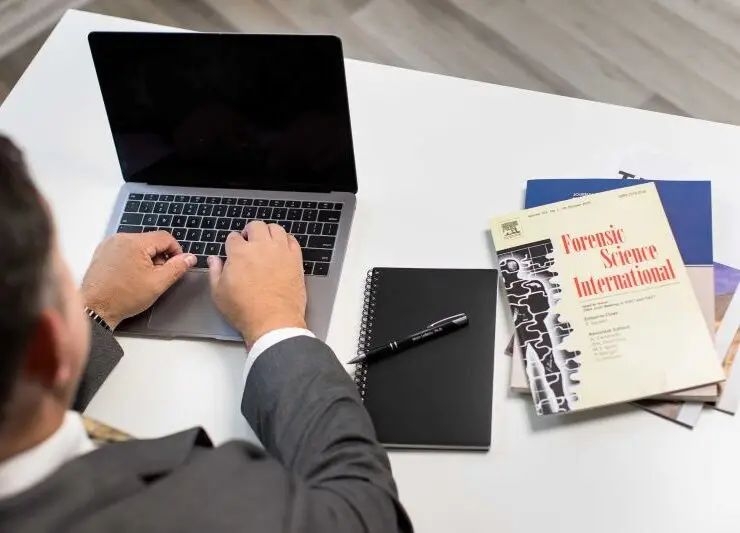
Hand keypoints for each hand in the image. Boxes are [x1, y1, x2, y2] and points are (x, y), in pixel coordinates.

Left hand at [81, 231, 196, 327]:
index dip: (176, 251)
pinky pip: (125, 250)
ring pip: (138, 246)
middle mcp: (120, 238)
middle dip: (159, 257)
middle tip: (158, 276)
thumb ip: (177, 268)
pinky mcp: (103, 253)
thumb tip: (189, 258)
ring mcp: (110, 245)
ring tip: (142, 279)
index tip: (177, 265)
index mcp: (134, 242)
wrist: (95, 309)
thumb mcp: (158, 283)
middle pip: (151, 241)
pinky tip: (130, 277)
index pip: (165, 238)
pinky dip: (132, 260)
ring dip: (146, 259)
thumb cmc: (123, 297)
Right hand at [208, 221, 306, 343]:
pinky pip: (292, 240)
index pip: (234, 237)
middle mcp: (261, 247)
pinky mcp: (295, 259)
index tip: (234, 251)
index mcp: (239, 253)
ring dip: (269, 232)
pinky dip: (286, 240)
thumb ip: (215, 271)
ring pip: (276, 228)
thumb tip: (214, 260)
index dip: (233, 243)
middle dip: (250, 231)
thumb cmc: (245, 310)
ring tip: (266, 242)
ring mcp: (280, 251)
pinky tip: (282, 248)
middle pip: (256, 226)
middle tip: (249, 241)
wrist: (273, 321)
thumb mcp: (218, 293)